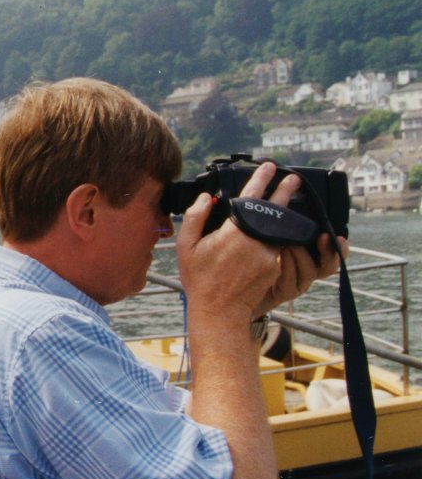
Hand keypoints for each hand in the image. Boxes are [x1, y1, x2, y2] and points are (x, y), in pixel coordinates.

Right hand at [176, 162, 288, 322]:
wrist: (220, 311)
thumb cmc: (200, 279)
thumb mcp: (185, 247)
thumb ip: (195, 217)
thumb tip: (207, 197)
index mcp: (233, 232)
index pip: (251, 198)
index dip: (260, 179)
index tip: (268, 166)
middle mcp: (255, 240)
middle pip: (275, 210)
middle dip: (285, 191)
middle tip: (293, 178)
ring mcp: (268, 254)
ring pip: (278, 229)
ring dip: (285, 214)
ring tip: (288, 202)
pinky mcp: (275, 267)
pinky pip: (276, 247)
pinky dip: (275, 238)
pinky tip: (274, 234)